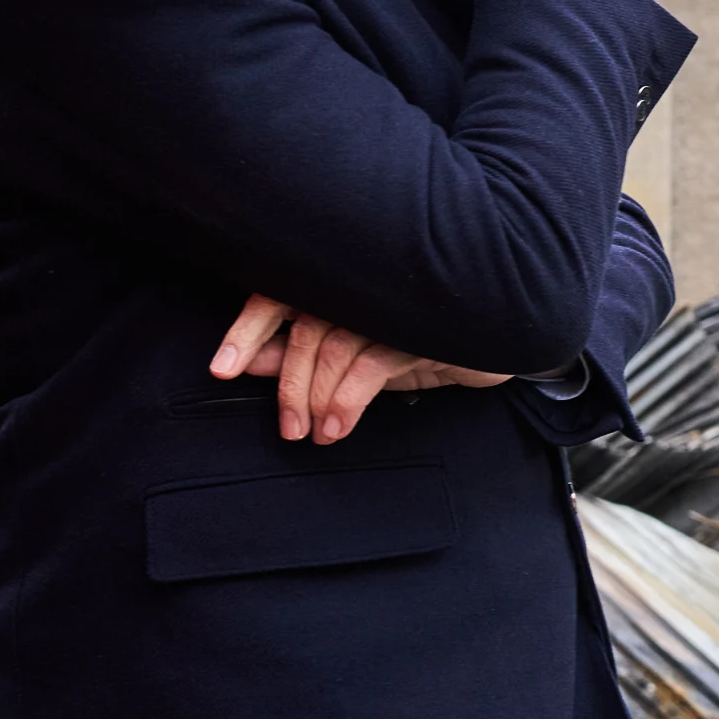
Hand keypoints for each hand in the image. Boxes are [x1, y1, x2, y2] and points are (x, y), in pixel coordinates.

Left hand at [212, 292, 513, 444]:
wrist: (496, 340)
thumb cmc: (421, 343)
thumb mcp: (355, 357)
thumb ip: (305, 356)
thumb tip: (253, 363)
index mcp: (340, 285)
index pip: (282, 295)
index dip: (248, 329)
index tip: (222, 369)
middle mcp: (362, 287)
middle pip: (306, 326)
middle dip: (288, 383)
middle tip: (285, 428)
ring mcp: (392, 303)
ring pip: (335, 346)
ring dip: (318, 397)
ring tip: (315, 433)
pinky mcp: (421, 326)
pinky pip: (371, 362)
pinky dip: (348, 400)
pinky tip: (338, 426)